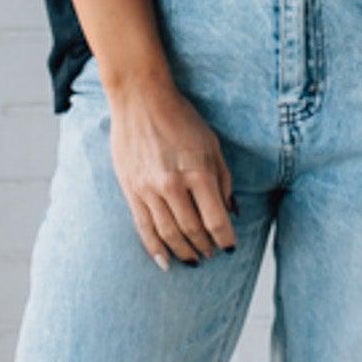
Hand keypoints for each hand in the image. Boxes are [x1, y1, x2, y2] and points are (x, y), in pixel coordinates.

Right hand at [106, 75, 237, 269]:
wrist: (140, 100)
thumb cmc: (181, 119)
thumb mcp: (212, 145)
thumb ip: (223, 180)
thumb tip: (230, 211)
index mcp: (198, 172)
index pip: (216, 220)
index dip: (225, 239)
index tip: (229, 247)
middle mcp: (173, 185)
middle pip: (192, 230)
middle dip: (205, 247)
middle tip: (211, 254)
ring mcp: (149, 189)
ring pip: (168, 234)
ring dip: (183, 252)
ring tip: (193, 260)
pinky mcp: (131, 190)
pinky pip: (144, 227)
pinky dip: (155, 248)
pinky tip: (164, 261)